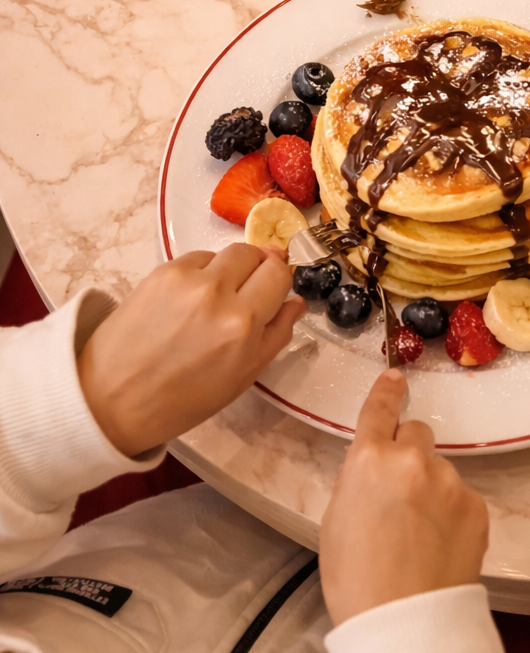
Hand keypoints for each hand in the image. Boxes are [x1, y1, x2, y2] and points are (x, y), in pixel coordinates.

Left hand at [77, 243, 303, 456]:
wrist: (113, 397)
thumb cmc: (182, 400)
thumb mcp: (242, 378)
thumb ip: (275, 336)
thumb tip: (295, 303)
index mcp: (243, 326)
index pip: (279, 275)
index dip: (280, 281)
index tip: (274, 290)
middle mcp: (218, 294)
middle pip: (257, 254)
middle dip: (260, 269)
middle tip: (248, 292)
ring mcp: (187, 279)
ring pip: (228, 253)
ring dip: (231, 269)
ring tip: (216, 298)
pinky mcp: (161, 271)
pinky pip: (197, 258)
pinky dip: (202, 272)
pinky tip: (189, 299)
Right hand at [320, 370, 488, 626]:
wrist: (405, 623)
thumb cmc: (355, 580)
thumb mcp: (336, 521)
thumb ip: (358, 481)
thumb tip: (375, 470)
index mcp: (369, 460)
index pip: (380, 409)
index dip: (386, 392)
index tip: (396, 377)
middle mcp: (413, 459)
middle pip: (416, 434)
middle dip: (408, 453)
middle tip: (401, 494)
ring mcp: (450, 481)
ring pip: (440, 469)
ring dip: (431, 488)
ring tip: (421, 535)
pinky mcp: (477, 506)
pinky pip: (461, 497)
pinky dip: (452, 513)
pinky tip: (441, 546)